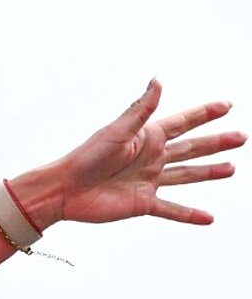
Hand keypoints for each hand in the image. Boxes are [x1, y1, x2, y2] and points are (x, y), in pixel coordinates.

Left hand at [50, 80, 240, 225]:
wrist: (65, 190)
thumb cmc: (86, 157)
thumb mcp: (117, 131)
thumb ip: (141, 108)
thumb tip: (158, 80)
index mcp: (148, 137)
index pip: (184, 122)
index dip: (205, 114)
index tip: (227, 105)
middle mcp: (152, 158)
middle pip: (192, 148)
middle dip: (216, 143)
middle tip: (241, 137)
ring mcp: (149, 181)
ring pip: (186, 176)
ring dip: (209, 173)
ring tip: (231, 169)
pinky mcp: (143, 203)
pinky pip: (172, 210)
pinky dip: (190, 215)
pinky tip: (208, 218)